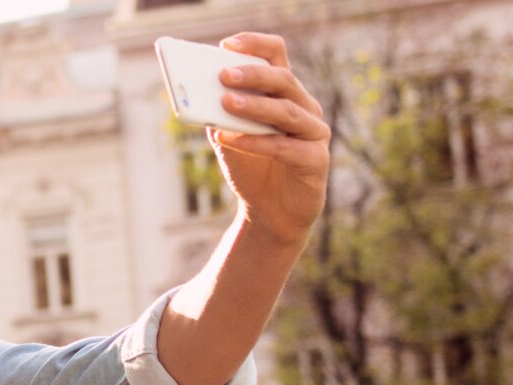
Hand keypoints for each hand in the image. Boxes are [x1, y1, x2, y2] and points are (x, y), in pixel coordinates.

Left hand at [210, 32, 331, 245]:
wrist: (268, 212)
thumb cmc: (250, 166)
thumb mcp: (228, 136)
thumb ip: (218, 115)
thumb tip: (197, 95)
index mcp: (284, 93)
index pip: (277, 56)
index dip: (255, 45)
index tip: (227, 44)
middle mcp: (305, 107)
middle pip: (283, 80)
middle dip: (252, 75)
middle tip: (223, 75)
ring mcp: (314, 133)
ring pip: (287, 112)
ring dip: (254, 106)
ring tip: (225, 103)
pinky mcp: (315, 160)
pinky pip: (285, 147)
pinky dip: (256, 141)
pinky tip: (230, 138)